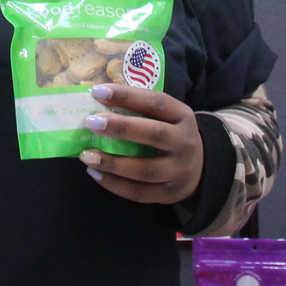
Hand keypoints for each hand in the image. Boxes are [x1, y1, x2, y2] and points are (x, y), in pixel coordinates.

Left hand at [78, 84, 202, 204]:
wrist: (198, 168)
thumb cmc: (169, 132)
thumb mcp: (165, 116)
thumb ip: (139, 108)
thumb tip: (95, 100)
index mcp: (182, 116)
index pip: (156, 102)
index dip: (127, 96)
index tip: (98, 91)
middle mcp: (185, 143)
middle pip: (154, 135)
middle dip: (121, 128)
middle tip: (91, 122)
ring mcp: (179, 171)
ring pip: (145, 170)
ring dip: (113, 163)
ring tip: (86, 155)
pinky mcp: (168, 194)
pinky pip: (139, 193)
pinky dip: (115, 185)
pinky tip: (95, 174)